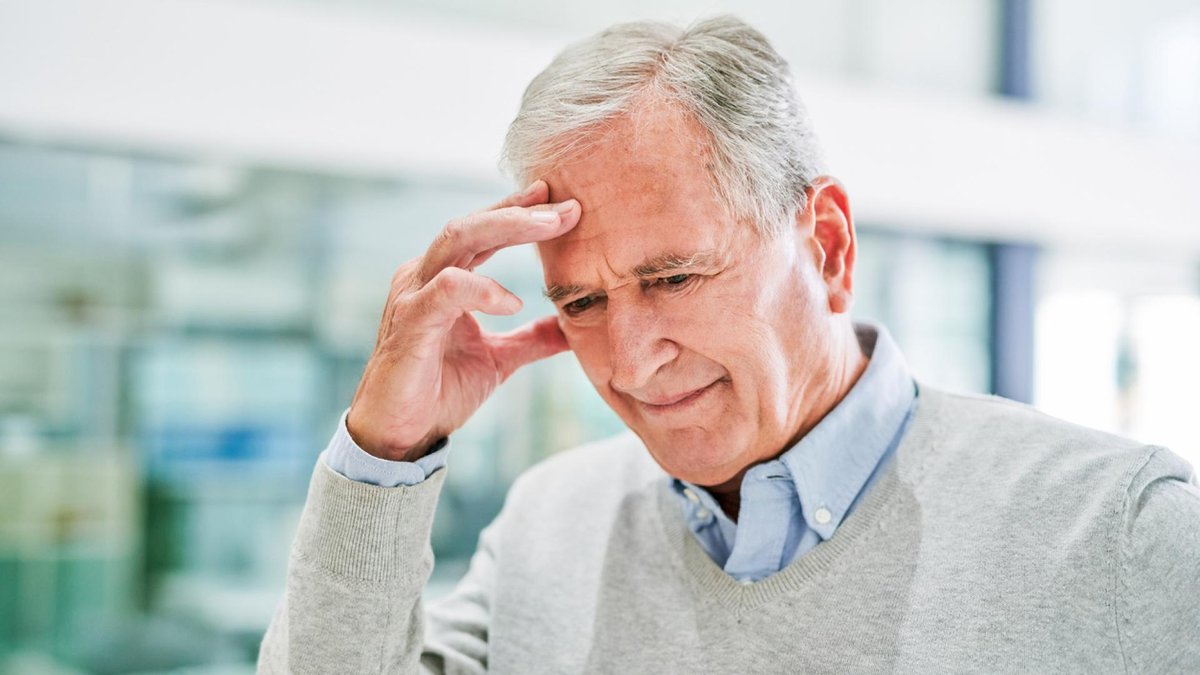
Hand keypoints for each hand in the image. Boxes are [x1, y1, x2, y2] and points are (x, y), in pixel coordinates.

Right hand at [346, 181, 578, 460]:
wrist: (398, 435)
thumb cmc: (439, 392)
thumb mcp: (499, 360)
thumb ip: (532, 339)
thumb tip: (572, 328)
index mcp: (444, 278)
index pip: (485, 231)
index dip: (521, 211)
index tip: (563, 201)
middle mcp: (425, 276)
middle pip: (474, 224)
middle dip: (522, 211)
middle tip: (568, 207)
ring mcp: (413, 294)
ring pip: (458, 239)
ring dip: (507, 227)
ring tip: (552, 227)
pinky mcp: (410, 322)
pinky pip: (447, 289)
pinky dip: (483, 289)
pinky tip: (513, 303)